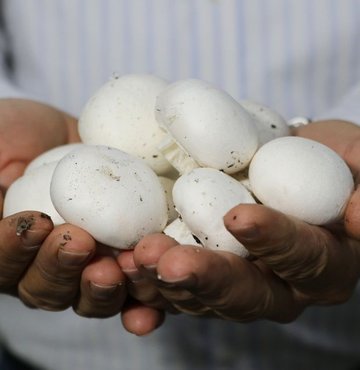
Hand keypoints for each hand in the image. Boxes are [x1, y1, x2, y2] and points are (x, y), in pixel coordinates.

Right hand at [0, 98, 126, 317]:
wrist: (73, 136)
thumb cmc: (21, 136)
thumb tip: (0, 196)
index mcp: (9, 247)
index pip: (3, 263)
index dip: (15, 251)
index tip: (35, 222)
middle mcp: (44, 264)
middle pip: (46, 289)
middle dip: (61, 268)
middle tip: (79, 242)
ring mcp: (87, 266)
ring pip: (90, 297)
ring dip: (102, 287)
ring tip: (119, 265)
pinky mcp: (124, 259)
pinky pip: (132, 291)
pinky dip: (140, 300)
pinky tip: (148, 301)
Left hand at [118, 119, 359, 332]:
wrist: (282, 160)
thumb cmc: (324, 157)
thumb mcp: (354, 159)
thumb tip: (358, 214)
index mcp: (322, 264)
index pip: (305, 260)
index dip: (276, 242)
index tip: (240, 216)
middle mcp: (279, 285)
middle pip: (246, 294)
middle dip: (207, 277)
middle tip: (168, 260)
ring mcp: (235, 283)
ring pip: (202, 296)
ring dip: (166, 281)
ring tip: (135, 258)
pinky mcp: (200, 273)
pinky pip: (173, 287)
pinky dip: (147, 283)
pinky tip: (122, 268)